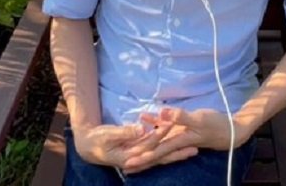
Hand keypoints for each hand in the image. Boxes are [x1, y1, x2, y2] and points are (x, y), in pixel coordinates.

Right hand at [73, 122, 197, 170]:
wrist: (90, 147)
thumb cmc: (97, 139)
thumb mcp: (109, 134)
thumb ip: (126, 132)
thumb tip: (142, 129)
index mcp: (130, 156)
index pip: (150, 145)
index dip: (161, 135)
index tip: (173, 125)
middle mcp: (137, 160)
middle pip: (161, 156)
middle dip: (178, 152)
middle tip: (195, 148)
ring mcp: (139, 159)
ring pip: (161, 156)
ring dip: (176, 153)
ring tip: (193, 150)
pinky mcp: (140, 154)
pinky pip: (156, 153)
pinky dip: (167, 151)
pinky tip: (178, 148)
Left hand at [123, 108, 246, 172]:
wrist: (230, 130)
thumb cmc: (216, 125)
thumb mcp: (199, 119)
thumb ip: (181, 117)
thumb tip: (162, 114)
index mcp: (177, 142)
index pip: (156, 153)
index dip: (142, 157)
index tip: (128, 163)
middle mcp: (175, 142)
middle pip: (154, 152)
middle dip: (139, 158)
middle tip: (124, 164)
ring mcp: (178, 135)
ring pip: (157, 141)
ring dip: (144, 144)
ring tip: (129, 147)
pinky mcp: (181, 128)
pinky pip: (164, 127)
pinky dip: (154, 123)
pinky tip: (144, 117)